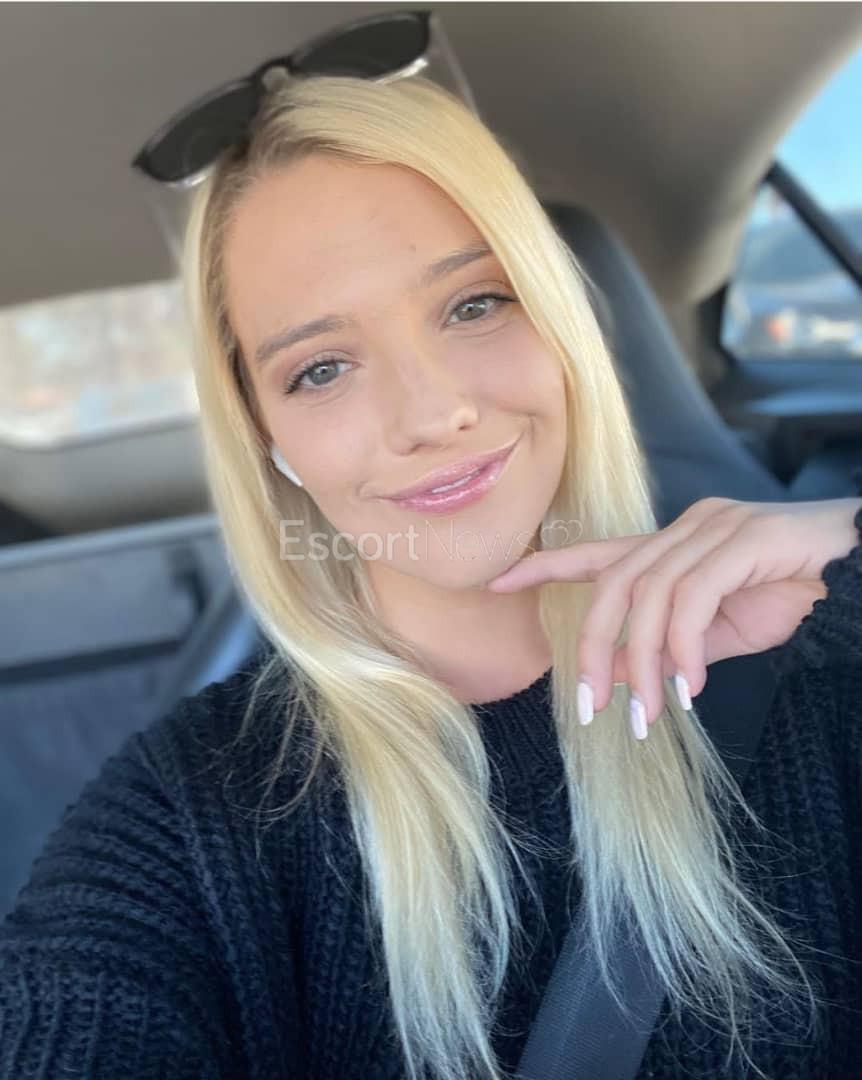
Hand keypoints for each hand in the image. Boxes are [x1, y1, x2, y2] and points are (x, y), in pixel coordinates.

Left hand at [485, 495, 861, 732]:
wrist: (852, 575)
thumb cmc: (786, 597)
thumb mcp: (712, 638)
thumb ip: (662, 650)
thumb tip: (612, 676)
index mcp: (669, 546)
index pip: (595, 553)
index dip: (544, 566)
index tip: (496, 583)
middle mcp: (682, 530)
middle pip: (613, 584)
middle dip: (593, 647)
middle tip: (589, 706)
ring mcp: (712, 529)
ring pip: (650, 596)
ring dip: (646, 663)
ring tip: (654, 714)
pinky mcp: (743, 540)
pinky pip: (693, 599)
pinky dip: (685, 647)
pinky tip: (693, 686)